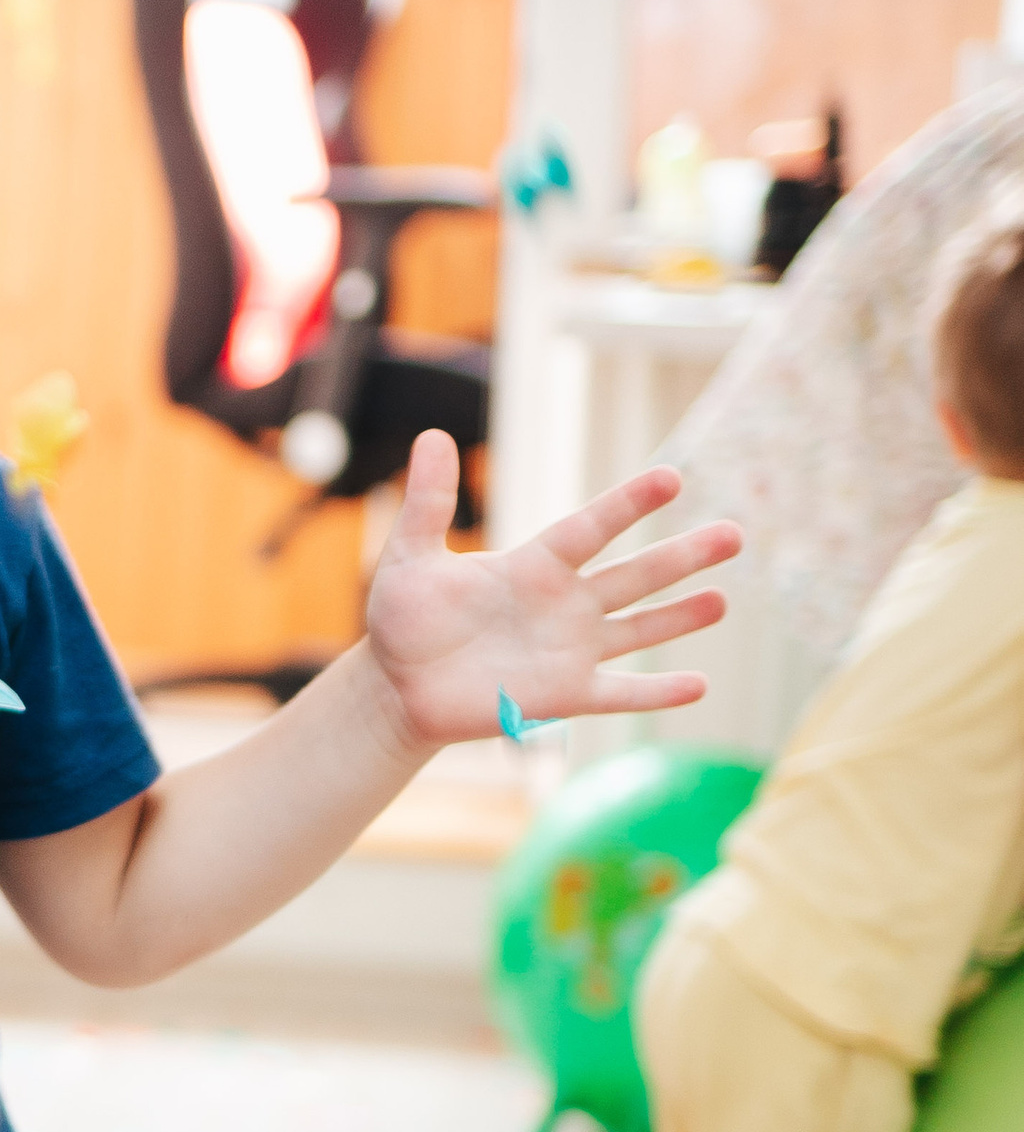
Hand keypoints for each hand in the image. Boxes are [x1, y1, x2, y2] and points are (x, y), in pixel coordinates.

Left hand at [363, 431, 738, 750]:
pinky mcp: (563, 695)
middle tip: (735, 535)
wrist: (396, 688)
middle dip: (683, 557)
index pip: (591, 529)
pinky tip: (699, 686)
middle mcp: (564, 604)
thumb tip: (431, 436)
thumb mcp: (408, 557)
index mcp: (534, 565)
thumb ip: (429, 503)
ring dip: (680, 617)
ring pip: (639, 630)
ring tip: (724, 600)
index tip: (672, 477)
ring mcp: (570, 651)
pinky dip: (656, 692)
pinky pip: (619, 693)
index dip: (628, 505)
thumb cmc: (403, 620)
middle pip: (634, 575)